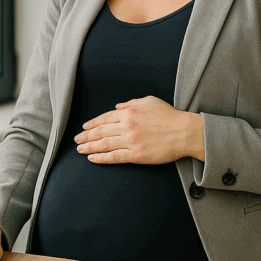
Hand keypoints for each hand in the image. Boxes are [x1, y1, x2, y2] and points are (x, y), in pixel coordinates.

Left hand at [74, 95, 203, 164]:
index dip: (93, 123)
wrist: (184, 132)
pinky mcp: (136, 155)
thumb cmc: (169, 115)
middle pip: (101, 131)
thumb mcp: (149, 101)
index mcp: (129, 112)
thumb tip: (117, 107)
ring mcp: (131, 141)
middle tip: (77, 139)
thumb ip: (131, 103)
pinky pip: (114, 157)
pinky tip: (92, 158)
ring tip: (80, 149)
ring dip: (89, 147)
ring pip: (104, 144)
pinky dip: (101, 158)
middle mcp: (127, 126)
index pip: (105, 118)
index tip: (85, 127)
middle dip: (86, 136)